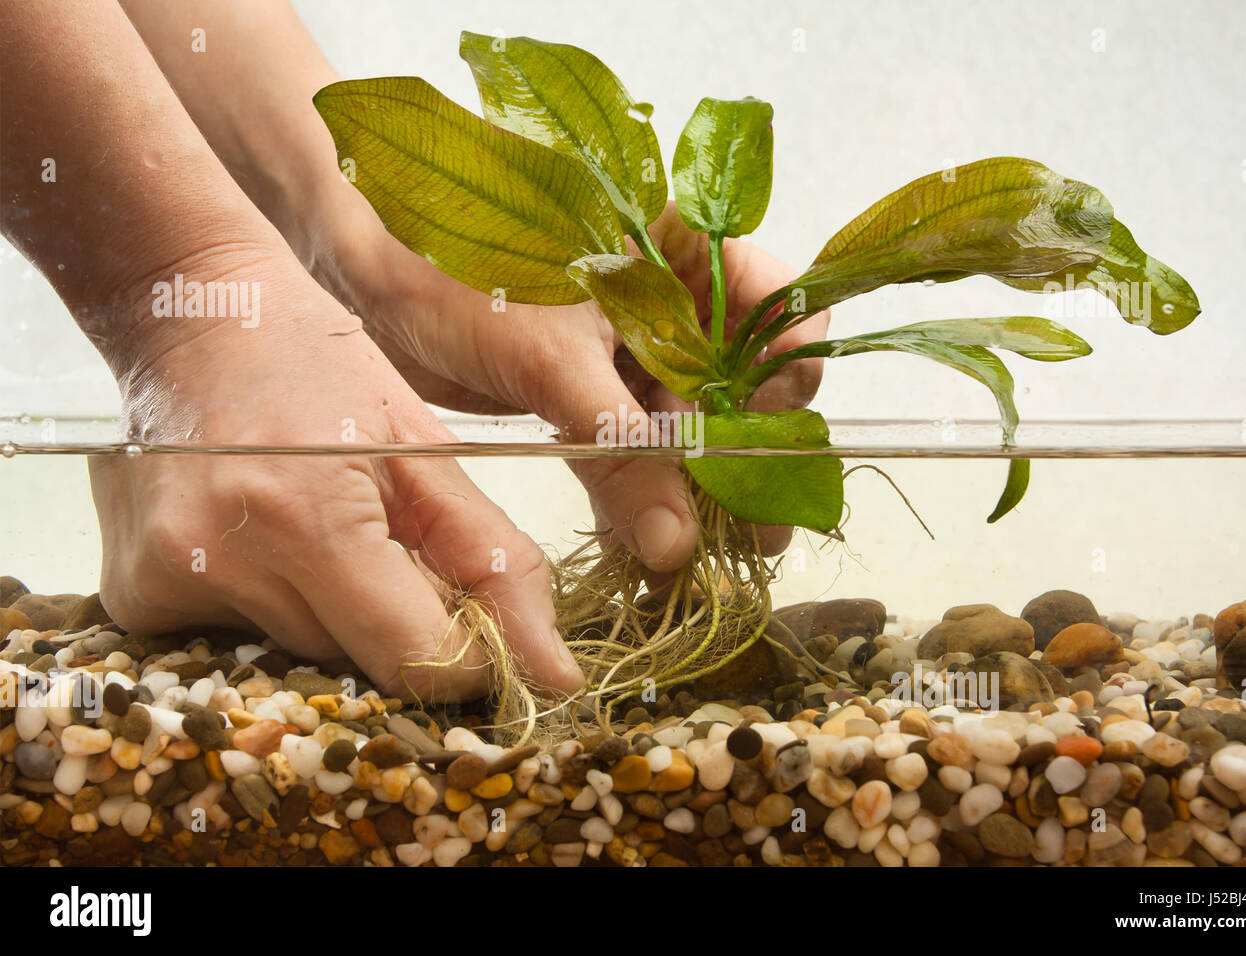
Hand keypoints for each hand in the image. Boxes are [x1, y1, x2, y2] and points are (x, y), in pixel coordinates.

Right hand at [91, 249, 582, 700]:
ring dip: (334, 611)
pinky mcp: (132, 593)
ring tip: (318, 524)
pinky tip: (263, 537)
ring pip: (301, 656)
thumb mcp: (426, 450)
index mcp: (310, 518)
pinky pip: (237, 642)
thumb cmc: (319, 364)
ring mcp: (165, 581)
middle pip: (357, 663)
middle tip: (389, 542)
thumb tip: (555, 673)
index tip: (479, 626)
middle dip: (396, 621)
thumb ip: (495, 564)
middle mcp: (224, 561)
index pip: (413, 658)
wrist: (191, 312)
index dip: (464, 656)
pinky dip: (273, 606)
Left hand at [338, 203, 830, 565]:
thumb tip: (678, 543)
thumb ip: (624, 450)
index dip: (783, 377)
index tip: (760, 439)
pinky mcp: (589, 394)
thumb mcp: (555, 360)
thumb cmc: (462, 269)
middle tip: (756, 535)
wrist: (364, 268)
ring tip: (704, 562)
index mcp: (683, 250)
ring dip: (693, 494)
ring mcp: (632, 351)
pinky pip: (632, 451)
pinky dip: (637, 498)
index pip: (777, 309)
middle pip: (740, 385)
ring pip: (687, 427)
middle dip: (743, 461)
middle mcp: (672, 301)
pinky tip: (645, 551)